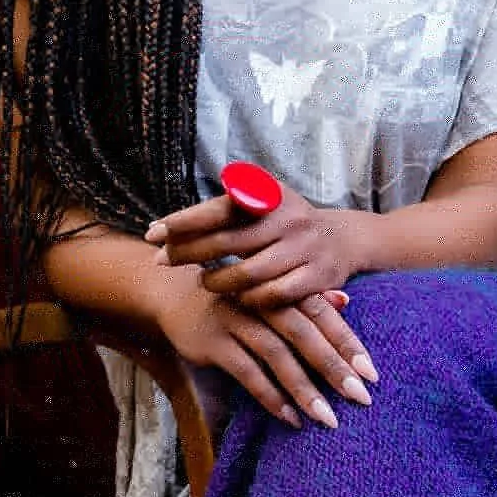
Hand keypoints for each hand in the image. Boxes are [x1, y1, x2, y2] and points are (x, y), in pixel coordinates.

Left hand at [145, 183, 355, 311]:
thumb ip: (229, 204)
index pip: (218, 208)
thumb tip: (178, 219)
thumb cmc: (287, 221)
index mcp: (270, 196)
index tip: (153, 232)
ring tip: (201, 282)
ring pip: (248, 273)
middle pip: (227, 241)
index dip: (184, 221)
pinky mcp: (316, 278)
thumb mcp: (265, 200)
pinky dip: (250, 299)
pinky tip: (236, 298)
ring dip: (218, 281)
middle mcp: (287, 219)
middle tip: (161, 261)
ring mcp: (303, 249)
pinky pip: (274, 295)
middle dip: (189, 252)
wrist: (343, 239)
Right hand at [153, 269, 376, 429]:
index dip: (347, 341)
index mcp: (278, 286)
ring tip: (329, 418)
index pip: (321, 313)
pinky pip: (246, 371)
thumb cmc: (233, 295)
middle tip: (362, 397)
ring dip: (304, 388)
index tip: (372, 372)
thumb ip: (307, 299)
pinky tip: (290, 417)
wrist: (173, 291)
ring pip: (276, 354)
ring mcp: (235, 319)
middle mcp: (260, 299)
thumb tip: (347, 304)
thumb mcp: (267, 291)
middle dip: (334, 367)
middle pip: (304, 333)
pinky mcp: (213, 341)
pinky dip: (270, 395)